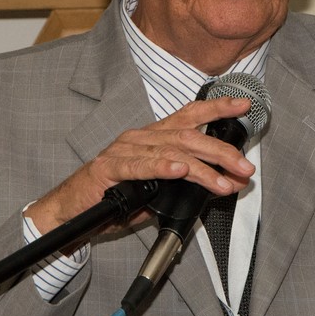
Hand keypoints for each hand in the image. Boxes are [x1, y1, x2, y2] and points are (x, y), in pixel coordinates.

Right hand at [25, 96, 255, 233]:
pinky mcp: (109, 168)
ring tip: (222, 181)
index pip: (189, 115)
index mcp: (152, 136)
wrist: (70, 210)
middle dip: (221, 151)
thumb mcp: (155, 189)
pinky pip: (140, 165)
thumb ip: (182, 184)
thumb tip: (219, 185)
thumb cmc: (112, 196)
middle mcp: (140, 137)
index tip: (243, 105)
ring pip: (171, 151)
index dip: (217, 108)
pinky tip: (180, 170)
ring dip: (202, 168)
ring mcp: (124, 150)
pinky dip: (163, 167)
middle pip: (188, 135)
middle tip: (243, 167)